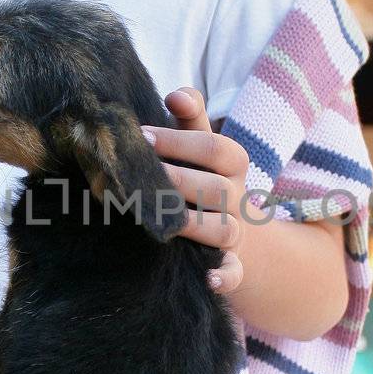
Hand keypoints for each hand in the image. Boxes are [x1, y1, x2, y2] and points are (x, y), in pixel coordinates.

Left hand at [143, 87, 250, 294]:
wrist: (230, 227)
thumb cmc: (200, 176)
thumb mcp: (199, 144)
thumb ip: (190, 117)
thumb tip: (176, 94)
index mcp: (232, 163)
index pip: (214, 147)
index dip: (178, 141)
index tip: (139, 136)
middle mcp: (236, 198)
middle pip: (215, 188)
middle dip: (176, 180)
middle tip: (136, 174)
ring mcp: (234, 233)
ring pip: (223, 229)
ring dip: (194, 224)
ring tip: (163, 219)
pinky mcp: (231, 265)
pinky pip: (234, 273)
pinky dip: (225, 276)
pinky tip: (209, 278)